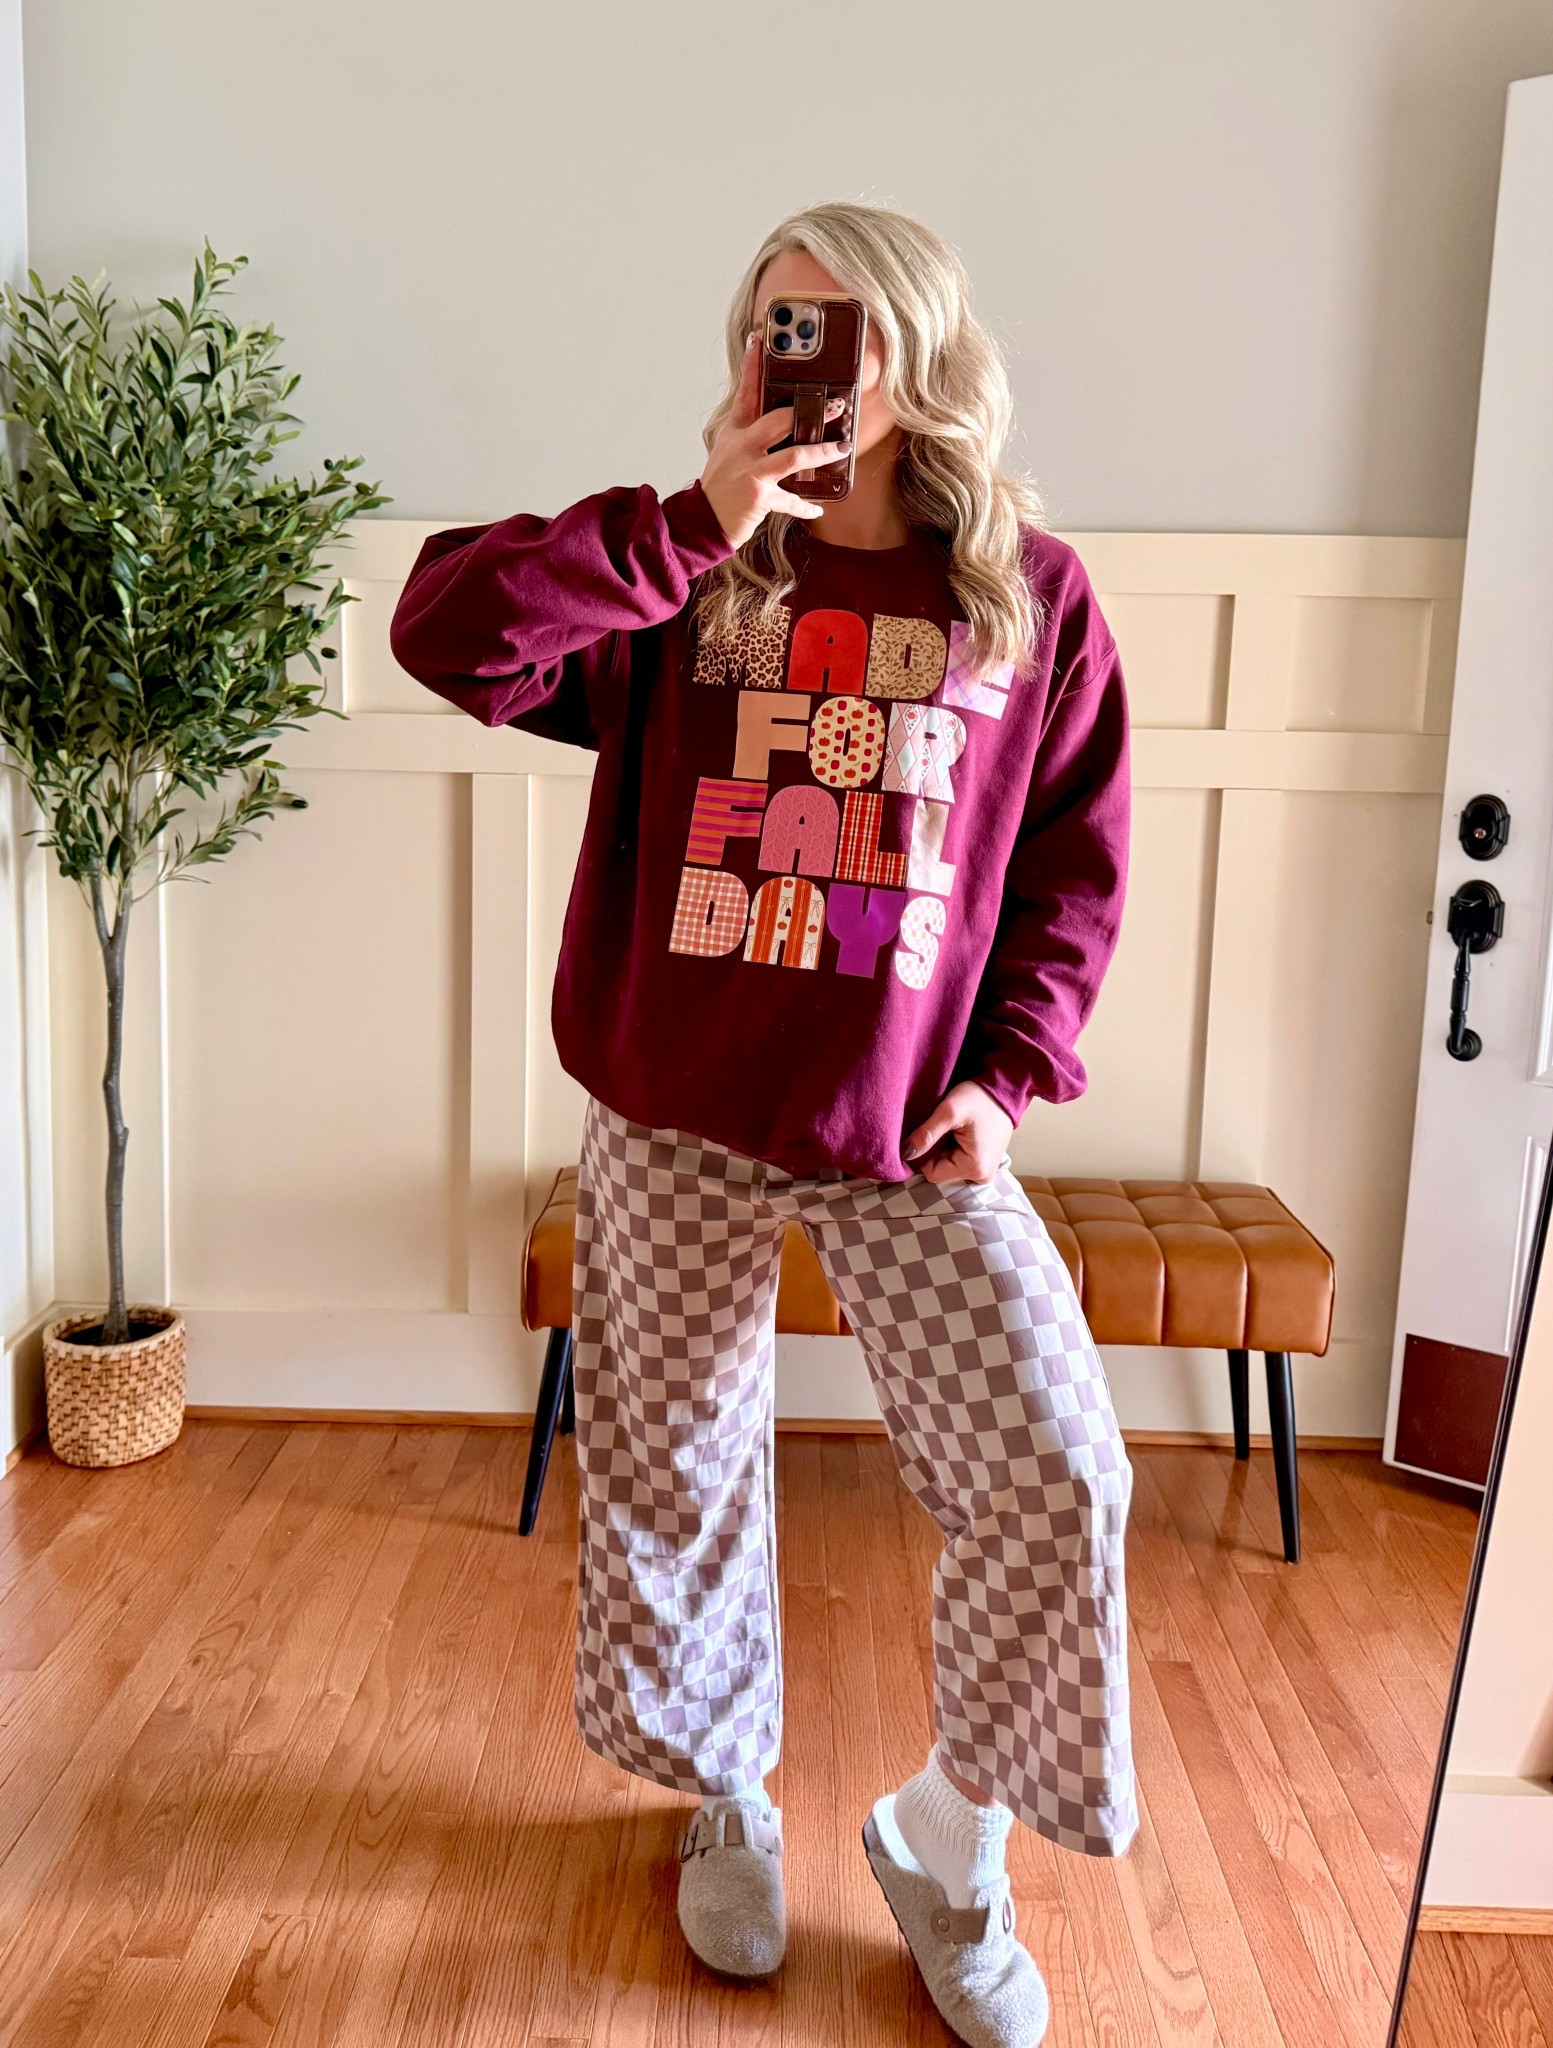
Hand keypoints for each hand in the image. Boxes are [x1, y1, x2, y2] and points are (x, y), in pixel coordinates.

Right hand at [699, 333, 850, 548]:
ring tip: (840, 447)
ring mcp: (750, 471)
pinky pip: (789, 500)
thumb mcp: (729, 456)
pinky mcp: (758, 496)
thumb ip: (752, 439)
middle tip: (835, 406)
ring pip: (792, 455)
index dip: (752, 365)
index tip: (760, 339)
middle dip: (811, 412)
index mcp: (734, 434)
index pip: (745, 393)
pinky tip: (817, 509)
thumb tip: (786, 428)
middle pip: (778, 420)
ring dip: (821, 452)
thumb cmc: (719, 490)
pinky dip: (804, 506)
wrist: (700, 523)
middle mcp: (741, 448)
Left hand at [903, 1081, 1014, 1185]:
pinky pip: (959, 1162)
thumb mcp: (950, 1112)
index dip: (924, 1153)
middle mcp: (982, 1176)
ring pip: (948, 1166)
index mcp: (974, 1168)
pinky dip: (954, 1148)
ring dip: (944, 1149)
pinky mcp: (985, 1163)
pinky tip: (959, 1133)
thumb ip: (927, 1134)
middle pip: (941, 1171)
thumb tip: (905, 1154)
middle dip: (936, 1151)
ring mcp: (985, 1172)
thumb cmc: (979, 1098)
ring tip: (953, 1129)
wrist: (1004, 1089)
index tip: (929, 1133)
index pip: (932, 1172)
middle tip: (944, 1128)